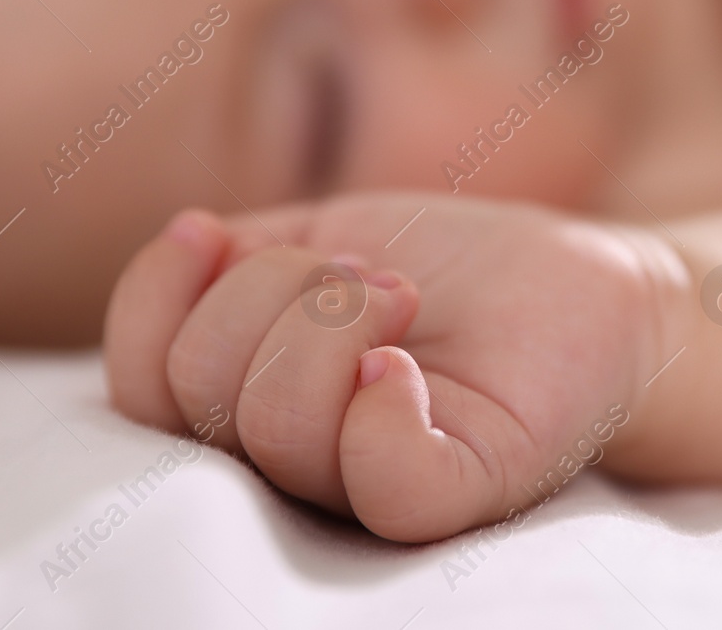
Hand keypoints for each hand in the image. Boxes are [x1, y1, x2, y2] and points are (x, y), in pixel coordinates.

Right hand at [103, 192, 668, 541]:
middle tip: (363, 271)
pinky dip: (381, 409)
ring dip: (333, 315)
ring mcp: (370, 487)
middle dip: (269, 289)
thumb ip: (238, 262)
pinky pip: (385, 481)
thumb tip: (186, 245)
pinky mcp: (462, 491)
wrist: (583, 290)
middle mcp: (291, 466)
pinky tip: (403, 362)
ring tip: (400, 292)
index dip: (153, 296)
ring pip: (278, 423)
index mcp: (245, 409)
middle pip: (202, 390)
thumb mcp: (321, 236)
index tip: (214, 231)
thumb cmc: (447, 268)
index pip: (138, 386)